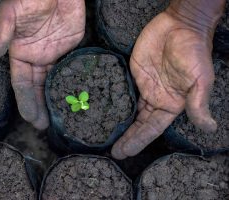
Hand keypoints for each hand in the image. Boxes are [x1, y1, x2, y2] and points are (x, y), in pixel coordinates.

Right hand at [0, 0, 84, 129]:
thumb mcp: (11, 17)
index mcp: (20, 54)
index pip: (21, 84)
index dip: (26, 101)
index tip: (31, 119)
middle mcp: (36, 57)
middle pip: (37, 87)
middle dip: (39, 106)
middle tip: (44, 126)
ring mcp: (53, 54)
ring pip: (52, 82)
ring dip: (54, 99)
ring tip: (59, 118)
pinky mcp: (70, 49)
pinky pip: (69, 70)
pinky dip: (70, 84)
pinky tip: (73, 97)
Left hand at [112, 0, 224, 158]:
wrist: (180, 25)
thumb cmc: (193, 51)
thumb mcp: (200, 79)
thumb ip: (198, 104)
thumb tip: (209, 128)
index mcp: (171, 105)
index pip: (151, 129)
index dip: (138, 141)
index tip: (124, 153)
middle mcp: (156, 99)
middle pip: (139, 124)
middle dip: (127, 138)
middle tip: (113, 152)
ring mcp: (144, 87)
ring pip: (130, 111)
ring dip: (120, 124)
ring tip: (106, 136)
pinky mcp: (134, 74)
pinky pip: (123, 92)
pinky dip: (115, 103)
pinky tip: (105, 111)